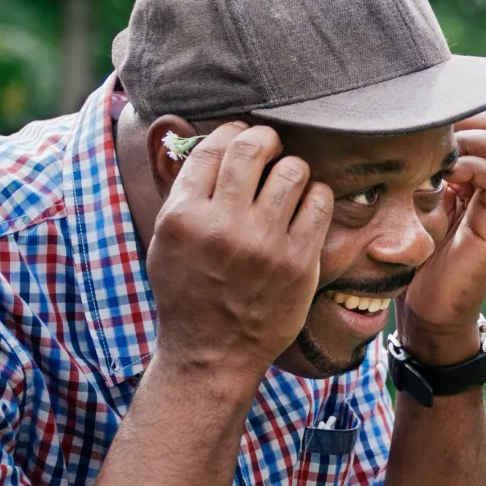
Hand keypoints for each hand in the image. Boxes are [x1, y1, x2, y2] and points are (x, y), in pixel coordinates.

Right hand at [147, 122, 333, 381]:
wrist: (212, 353)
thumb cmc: (187, 294)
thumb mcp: (166, 242)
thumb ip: (185, 194)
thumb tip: (205, 142)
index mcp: (183, 217)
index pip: (213, 149)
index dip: (232, 132)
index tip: (242, 134)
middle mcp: (222, 226)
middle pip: (253, 148)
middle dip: (266, 139)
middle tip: (271, 147)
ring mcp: (264, 244)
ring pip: (293, 170)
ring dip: (293, 168)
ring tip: (288, 180)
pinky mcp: (299, 261)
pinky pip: (320, 203)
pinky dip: (316, 195)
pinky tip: (307, 204)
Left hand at [395, 110, 485, 363]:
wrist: (429, 313)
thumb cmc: (413, 262)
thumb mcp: (411, 207)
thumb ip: (413, 175)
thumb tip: (384, 136)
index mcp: (477, 180)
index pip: (482, 124)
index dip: (455, 115)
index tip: (417, 123)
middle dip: (464, 122)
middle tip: (428, 135)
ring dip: (470, 142)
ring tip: (437, 154)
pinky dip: (472, 167)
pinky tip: (442, 175)